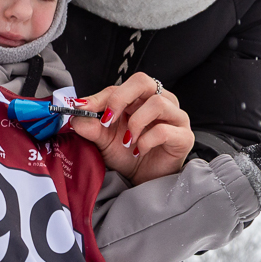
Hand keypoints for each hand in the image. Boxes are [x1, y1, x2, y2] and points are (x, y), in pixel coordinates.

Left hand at [70, 73, 193, 183]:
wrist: (144, 180)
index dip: (101, 97)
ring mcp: (175, 117)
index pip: (121, 86)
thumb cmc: (127, 154)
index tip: (83, 109)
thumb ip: (91, 127)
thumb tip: (76, 117)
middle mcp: (161, 101)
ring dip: (135, 123)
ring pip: (157, 103)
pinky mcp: (184, 136)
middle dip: (120, 98)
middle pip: (143, 81)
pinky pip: (165, 130)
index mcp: (140, 98)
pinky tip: (139, 151)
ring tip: (127, 141)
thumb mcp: (104, 140)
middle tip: (107, 120)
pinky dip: (146, 141)